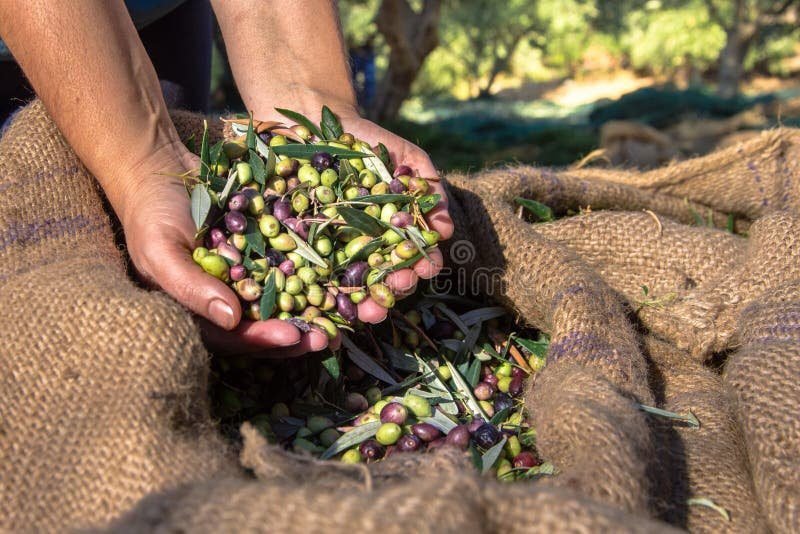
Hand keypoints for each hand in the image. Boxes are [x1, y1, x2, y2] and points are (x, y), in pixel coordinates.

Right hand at [119, 142, 333, 357]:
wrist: (161, 168)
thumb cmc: (151, 214)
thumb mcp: (161, 252)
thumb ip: (190, 287)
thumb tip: (231, 319)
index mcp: (203, 310)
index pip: (236, 335)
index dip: (264, 339)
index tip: (292, 336)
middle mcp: (233, 297)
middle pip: (270, 324)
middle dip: (301, 332)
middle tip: (328, 337)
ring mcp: (253, 273)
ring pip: (291, 298)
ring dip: (319, 308)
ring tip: (349, 315)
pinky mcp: (271, 248)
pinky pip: (298, 262)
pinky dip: (321, 269)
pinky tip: (346, 273)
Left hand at [259, 103, 453, 324]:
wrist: (317, 124)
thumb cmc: (369, 143)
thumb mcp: (408, 159)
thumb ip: (430, 189)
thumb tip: (447, 230)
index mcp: (394, 234)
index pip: (413, 259)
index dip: (421, 267)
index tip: (425, 269)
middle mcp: (367, 249)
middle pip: (384, 280)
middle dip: (393, 291)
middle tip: (396, 289)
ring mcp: (334, 252)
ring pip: (350, 287)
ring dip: (363, 304)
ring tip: (368, 312)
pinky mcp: (302, 249)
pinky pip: (311, 275)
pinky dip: (320, 293)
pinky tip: (327, 303)